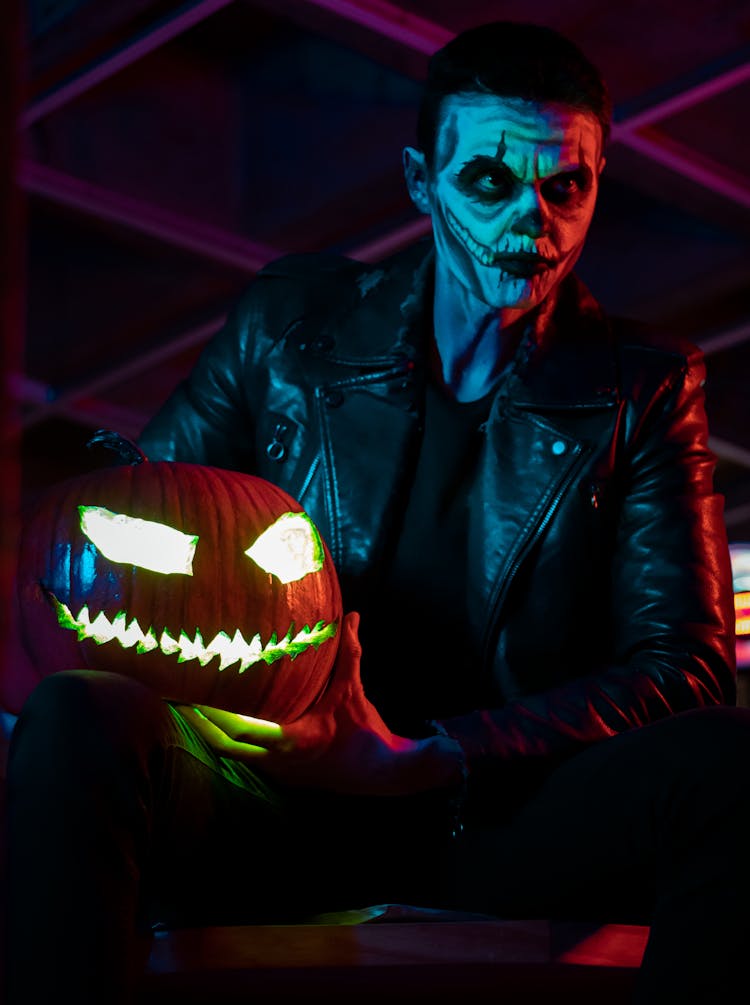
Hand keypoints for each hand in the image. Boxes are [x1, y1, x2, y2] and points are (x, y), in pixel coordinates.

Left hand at [177, 611, 463, 795]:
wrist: (385, 774)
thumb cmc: (367, 732)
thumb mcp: (354, 690)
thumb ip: (350, 652)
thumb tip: (353, 615)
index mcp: (291, 739)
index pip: (237, 728)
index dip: (208, 712)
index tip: (188, 692)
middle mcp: (278, 761)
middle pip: (222, 745)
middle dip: (196, 723)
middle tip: (174, 698)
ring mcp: (280, 773)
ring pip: (232, 755)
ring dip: (211, 733)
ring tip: (190, 708)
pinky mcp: (285, 776)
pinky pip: (247, 758)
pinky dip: (231, 741)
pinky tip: (223, 725)